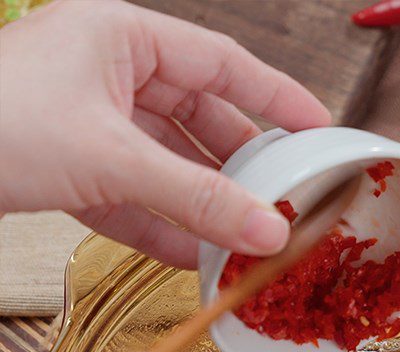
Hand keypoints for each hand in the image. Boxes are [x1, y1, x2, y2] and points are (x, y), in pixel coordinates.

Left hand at [0, 0, 330, 266]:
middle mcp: (111, 75)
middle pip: (200, 121)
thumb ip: (196, 197)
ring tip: (245, 240)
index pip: (223, 63)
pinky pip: (135, 199)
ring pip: (170, 166)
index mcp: (123, 38)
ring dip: (204, 207)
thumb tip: (268, 231)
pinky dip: (164, 228)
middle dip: (241, 168)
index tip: (319, 130)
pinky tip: (196, 258)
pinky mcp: (73, 168)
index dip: (276, 98)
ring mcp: (91, 124)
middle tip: (283, 202)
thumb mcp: (112, 157)